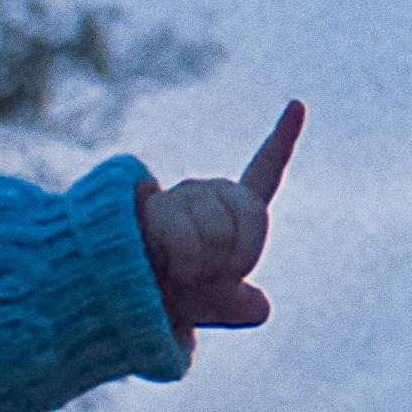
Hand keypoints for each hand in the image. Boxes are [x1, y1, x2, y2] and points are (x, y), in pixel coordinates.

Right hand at [142, 99, 300, 332]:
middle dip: (239, 257)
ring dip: (202, 266)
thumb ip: (239, 308)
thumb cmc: (168, 297)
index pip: (264, 173)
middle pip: (254, 213)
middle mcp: (208, 192)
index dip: (282, 139)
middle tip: (206, 273)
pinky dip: (180, 263)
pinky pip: (185, 240)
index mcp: (232, 210)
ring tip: (176, 268)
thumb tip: (260, 308)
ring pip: (219, 232)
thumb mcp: (210, 307)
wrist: (114, 296)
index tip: (297, 104)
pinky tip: (159, 259)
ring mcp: (181, 194)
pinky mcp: (153, 204)